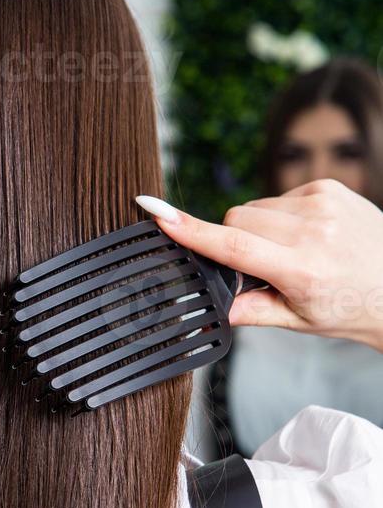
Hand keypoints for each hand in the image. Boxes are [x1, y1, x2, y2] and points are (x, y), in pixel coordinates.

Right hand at [136, 179, 382, 352]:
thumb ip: (251, 311)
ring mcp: (322, 203)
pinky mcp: (328, 186)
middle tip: (264, 268)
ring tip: (292, 251)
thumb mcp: (299, 321)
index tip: (157, 214)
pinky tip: (305, 234)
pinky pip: (277, 197)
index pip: (233, 245)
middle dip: (236, 242)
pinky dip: (280, 216)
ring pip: (254, 208)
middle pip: (236, 220)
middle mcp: (313, 230)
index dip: (190, 230)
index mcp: (302, 269)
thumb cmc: (349, 306)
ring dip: (258, 228)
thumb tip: (214, 310)